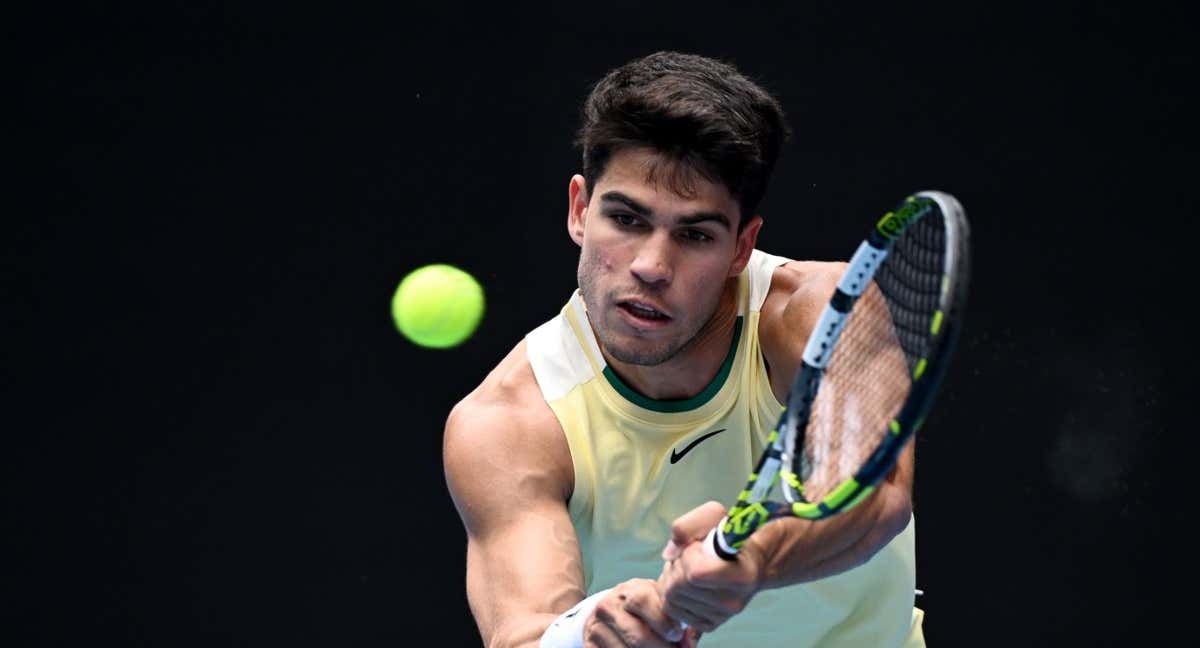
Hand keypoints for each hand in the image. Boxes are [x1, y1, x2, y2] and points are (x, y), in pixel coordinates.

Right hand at [582, 578, 691, 646]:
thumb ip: (677, 621)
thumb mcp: (658, 604)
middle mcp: (609, 606)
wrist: (608, 610)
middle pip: (637, 635)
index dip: (663, 622)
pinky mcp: (590, 646)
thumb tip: (688, 644)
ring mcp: (596, 628)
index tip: (677, 636)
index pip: (643, 602)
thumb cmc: (644, 608)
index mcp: (629, 591)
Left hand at [658, 501, 763, 633]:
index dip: (688, 556)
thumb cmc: (729, 536)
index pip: (695, 574)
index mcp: (741, 576)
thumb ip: (686, 527)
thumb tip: (668, 554)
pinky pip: (673, 612)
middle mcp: (733, 602)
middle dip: (676, 566)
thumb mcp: (713, 515)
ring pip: (672, 600)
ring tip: (687, 568)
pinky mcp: (709, 624)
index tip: (697, 546)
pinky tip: (686, 584)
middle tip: (688, 556)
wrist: (748, 561)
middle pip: (678, 587)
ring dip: (672, 579)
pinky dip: (673, 595)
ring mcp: (721, 617)